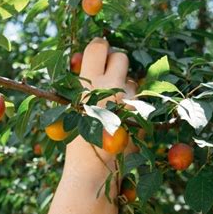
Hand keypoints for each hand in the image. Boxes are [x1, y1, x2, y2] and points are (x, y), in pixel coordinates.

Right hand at [65, 38, 136, 174]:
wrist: (93, 168)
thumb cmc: (76, 139)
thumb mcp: (71, 107)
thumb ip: (83, 84)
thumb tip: (90, 65)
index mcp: (87, 83)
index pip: (98, 48)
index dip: (99, 45)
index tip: (100, 48)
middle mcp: (109, 86)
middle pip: (121, 57)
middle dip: (116, 62)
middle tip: (110, 73)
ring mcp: (128, 99)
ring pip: (132, 80)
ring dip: (125, 88)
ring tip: (114, 107)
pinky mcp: (141, 114)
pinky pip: (140, 100)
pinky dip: (133, 106)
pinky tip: (124, 120)